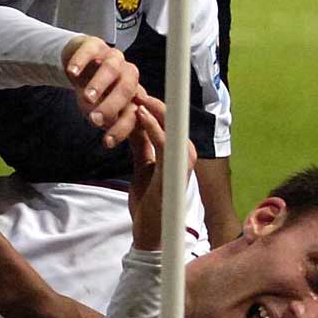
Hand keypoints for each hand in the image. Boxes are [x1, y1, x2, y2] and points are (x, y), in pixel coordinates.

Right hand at [62, 35, 142, 147]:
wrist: (80, 64)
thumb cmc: (95, 92)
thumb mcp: (102, 110)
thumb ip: (109, 123)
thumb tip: (112, 143)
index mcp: (134, 93)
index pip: (134, 112)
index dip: (122, 128)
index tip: (106, 142)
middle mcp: (127, 74)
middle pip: (127, 89)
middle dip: (112, 106)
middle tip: (95, 120)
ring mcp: (113, 57)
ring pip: (112, 69)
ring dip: (100, 85)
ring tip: (86, 98)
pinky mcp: (95, 44)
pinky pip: (91, 50)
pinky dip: (81, 61)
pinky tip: (71, 72)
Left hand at [127, 93, 193, 251]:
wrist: (151, 233)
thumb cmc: (149, 201)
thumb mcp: (142, 165)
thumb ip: (141, 143)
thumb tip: (134, 119)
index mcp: (178, 152)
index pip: (166, 120)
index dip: (150, 103)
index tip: (132, 89)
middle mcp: (185, 154)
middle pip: (171, 118)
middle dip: (151, 99)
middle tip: (132, 83)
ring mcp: (183, 162)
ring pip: (172, 126)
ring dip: (153, 108)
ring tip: (136, 92)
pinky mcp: (175, 172)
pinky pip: (166, 143)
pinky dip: (154, 126)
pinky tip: (140, 114)